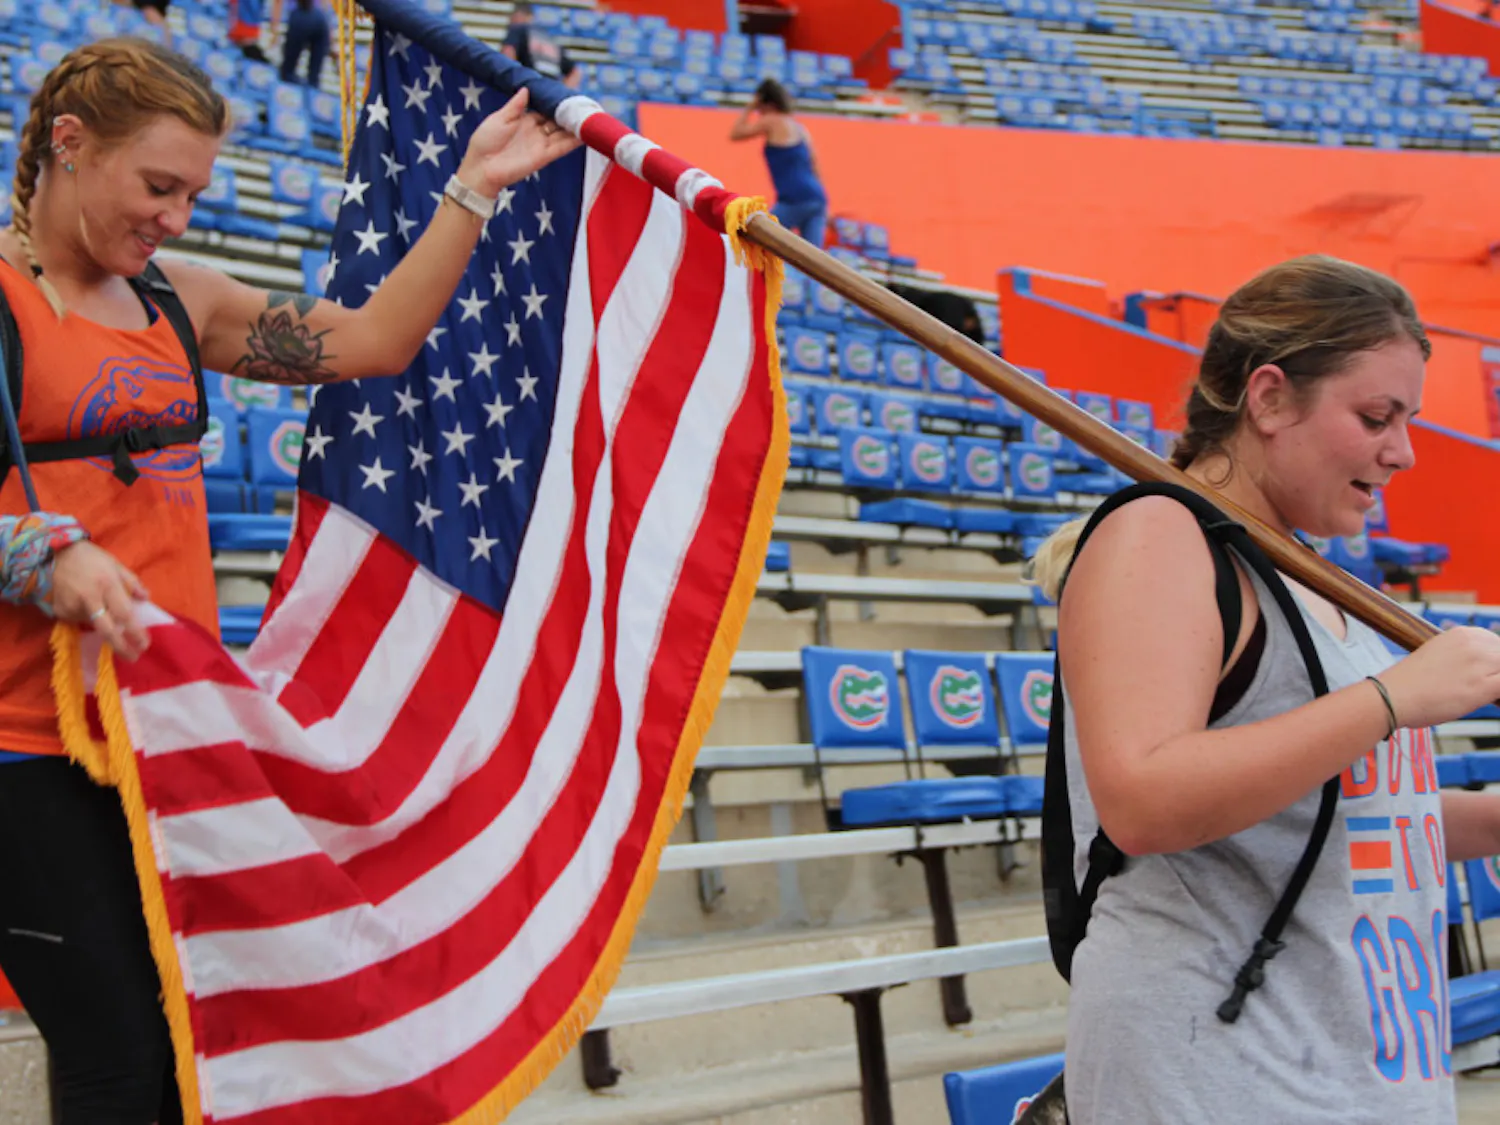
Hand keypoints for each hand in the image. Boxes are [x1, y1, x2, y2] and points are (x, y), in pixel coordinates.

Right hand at [50, 542, 150, 660]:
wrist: (53, 554)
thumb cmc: (89, 558)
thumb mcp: (115, 564)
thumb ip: (132, 582)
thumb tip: (146, 598)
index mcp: (107, 585)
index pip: (125, 614)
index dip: (135, 632)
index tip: (145, 644)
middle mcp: (89, 598)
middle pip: (106, 630)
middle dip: (121, 647)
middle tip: (133, 656)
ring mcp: (72, 606)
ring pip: (93, 625)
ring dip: (102, 623)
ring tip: (98, 605)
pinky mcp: (60, 611)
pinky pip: (79, 620)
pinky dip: (86, 617)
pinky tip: (84, 603)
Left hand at [457, 88, 580, 198]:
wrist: (481, 168)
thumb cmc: (485, 142)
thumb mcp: (499, 118)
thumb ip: (516, 105)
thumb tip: (527, 88)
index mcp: (525, 120)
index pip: (546, 109)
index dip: (557, 102)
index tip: (570, 93)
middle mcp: (536, 132)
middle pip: (558, 120)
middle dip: (571, 113)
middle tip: (586, 103)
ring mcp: (541, 144)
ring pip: (564, 133)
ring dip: (576, 126)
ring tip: (592, 116)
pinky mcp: (544, 156)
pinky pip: (562, 147)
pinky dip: (574, 141)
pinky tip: (585, 133)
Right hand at [1380, 626, 1499, 729]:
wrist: (1393, 696)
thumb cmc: (1409, 684)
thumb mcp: (1435, 655)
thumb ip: (1461, 657)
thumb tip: (1479, 671)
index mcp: (1461, 634)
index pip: (1496, 644)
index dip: (1493, 661)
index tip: (1487, 672)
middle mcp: (1473, 644)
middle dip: (1495, 672)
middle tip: (1484, 685)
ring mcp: (1480, 664)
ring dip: (1496, 682)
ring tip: (1484, 693)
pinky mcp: (1483, 686)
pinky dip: (1499, 695)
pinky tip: (1491, 700)